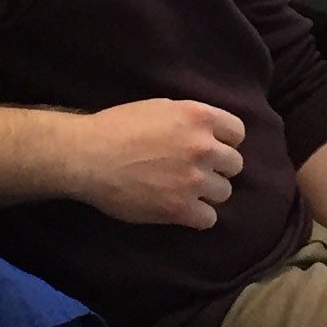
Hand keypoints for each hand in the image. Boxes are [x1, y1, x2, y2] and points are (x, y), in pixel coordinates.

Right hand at [73, 99, 246, 229]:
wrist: (88, 155)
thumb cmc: (116, 127)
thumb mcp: (159, 108)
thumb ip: (188, 118)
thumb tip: (207, 132)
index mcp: (198, 117)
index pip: (237, 132)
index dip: (224, 141)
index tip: (211, 148)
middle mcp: (203, 146)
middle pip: (234, 164)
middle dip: (217, 168)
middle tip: (194, 171)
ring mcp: (194, 179)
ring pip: (224, 192)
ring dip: (207, 192)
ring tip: (184, 191)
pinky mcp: (180, 207)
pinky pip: (208, 219)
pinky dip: (197, 216)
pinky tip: (181, 210)